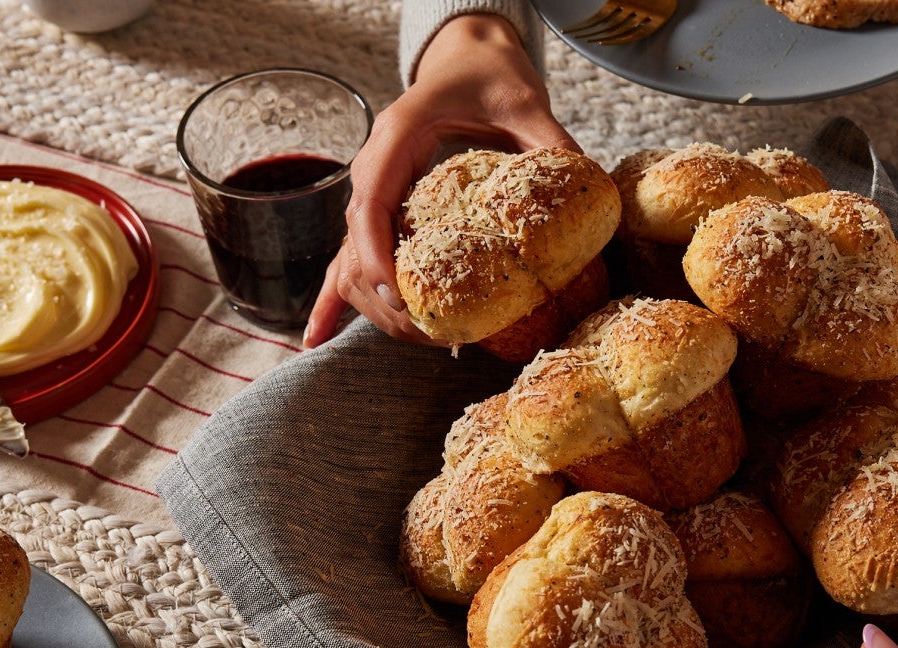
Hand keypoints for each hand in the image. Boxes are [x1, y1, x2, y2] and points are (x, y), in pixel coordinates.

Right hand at [304, 13, 579, 347]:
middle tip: (424, 329)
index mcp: (398, 135)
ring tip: (415, 337)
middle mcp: (375, 164)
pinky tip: (316, 338)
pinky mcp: (384, 205)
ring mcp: (375, 187)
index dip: (376, 254)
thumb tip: (581, 184)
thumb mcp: (524, 102)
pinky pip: (351, 255)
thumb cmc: (490, 76)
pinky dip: (334, 298)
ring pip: (352, 254)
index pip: (371, 203)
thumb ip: (549, 141)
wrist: (470, 59)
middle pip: (357, 240)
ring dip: (373, 302)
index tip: (396, 295)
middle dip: (383, 292)